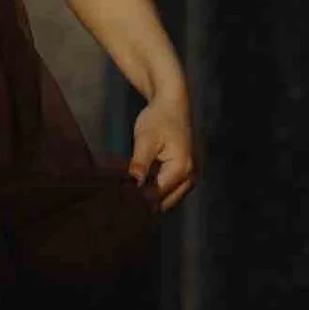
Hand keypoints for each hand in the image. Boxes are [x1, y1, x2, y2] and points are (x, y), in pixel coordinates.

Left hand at [127, 90, 195, 213]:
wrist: (172, 104)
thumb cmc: (159, 118)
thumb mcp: (146, 139)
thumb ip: (140, 163)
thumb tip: (134, 184)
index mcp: (181, 169)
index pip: (157, 195)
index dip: (138, 201)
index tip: (119, 204)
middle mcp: (189, 177)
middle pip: (164, 202)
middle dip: (144, 205)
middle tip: (120, 205)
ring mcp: (188, 177)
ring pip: (167, 199)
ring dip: (149, 200)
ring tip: (126, 200)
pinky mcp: (184, 175)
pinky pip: (169, 191)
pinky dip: (154, 192)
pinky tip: (137, 191)